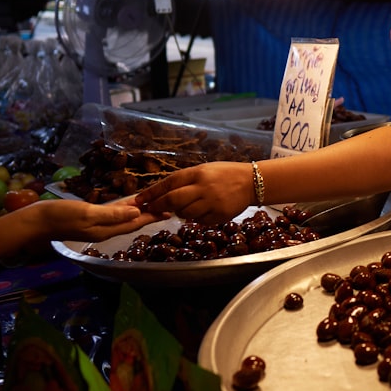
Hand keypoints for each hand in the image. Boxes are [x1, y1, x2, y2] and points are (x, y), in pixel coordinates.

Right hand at [48, 198, 163, 241]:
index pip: (135, 222)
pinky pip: (112, 215)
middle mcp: (105, 229)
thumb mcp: (88, 214)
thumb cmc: (60, 216)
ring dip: (139, 212)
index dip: (152, 216)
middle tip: (167, 208)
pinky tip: (128, 205)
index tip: (169, 211)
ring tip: (153, 206)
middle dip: (150, 215)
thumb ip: (112, 214)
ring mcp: (97, 225)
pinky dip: (123, 210)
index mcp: (107, 230)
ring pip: (123, 218)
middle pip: (132, 221)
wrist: (36, 221)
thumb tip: (137, 212)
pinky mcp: (89, 219)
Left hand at [135, 161, 253, 224]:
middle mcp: (204, 188)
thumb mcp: (204, 170)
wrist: (252, 182)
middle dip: (158, 205)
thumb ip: (186, 181)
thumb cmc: (225, 174)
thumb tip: (163, 194)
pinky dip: (196, 218)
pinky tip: (202, 211)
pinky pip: (199, 220)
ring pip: (184, 213)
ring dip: (179, 212)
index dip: (152, 192)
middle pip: (173, 200)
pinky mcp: (219, 215)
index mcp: (198, 173)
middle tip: (150, 209)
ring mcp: (211, 203)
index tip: (139, 199)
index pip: (169, 183)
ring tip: (184, 208)